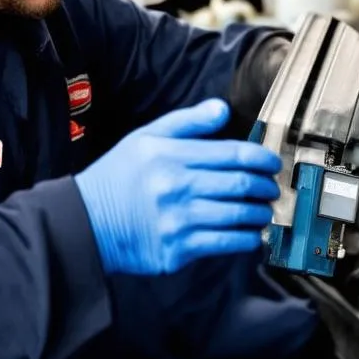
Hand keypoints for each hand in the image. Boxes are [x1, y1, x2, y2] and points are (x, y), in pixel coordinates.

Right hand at [74, 98, 281, 275]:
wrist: (86, 223)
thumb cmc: (119, 178)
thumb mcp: (145, 138)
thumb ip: (187, 122)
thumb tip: (222, 109)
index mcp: (171, 156)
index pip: (233, 154)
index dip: (262, 159)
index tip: (272, 163)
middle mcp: (177, 187)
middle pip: (242, 185)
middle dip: (266, 187)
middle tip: (272, 189)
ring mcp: (179, 220)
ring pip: (240, 215)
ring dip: (261, 213)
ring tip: (264, 211)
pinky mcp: (179, 249)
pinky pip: (227, 243)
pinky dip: (248, 239)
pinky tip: (252, 234)